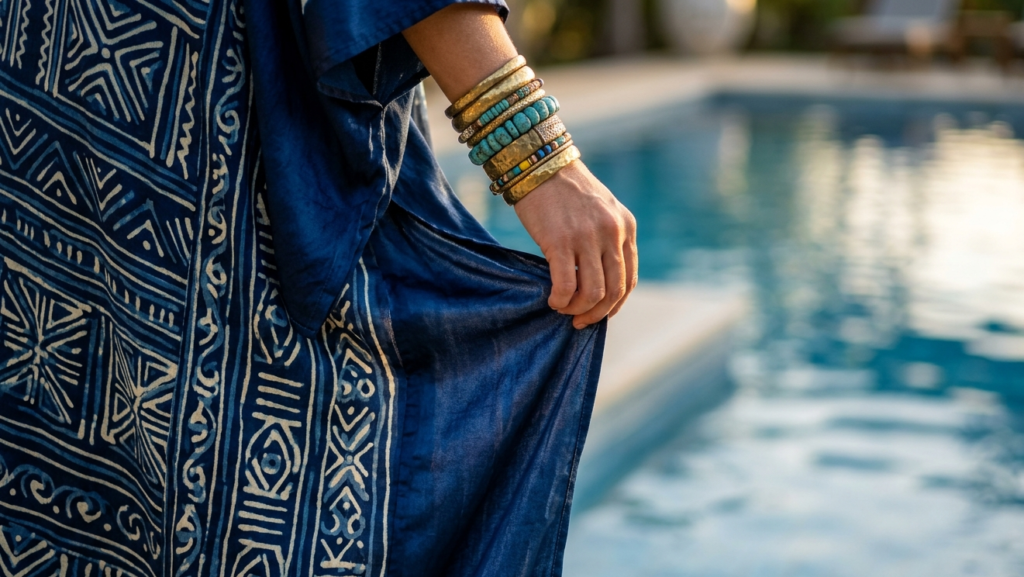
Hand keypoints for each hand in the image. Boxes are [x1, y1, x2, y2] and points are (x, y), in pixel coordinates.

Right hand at [514, 160, 637, 328]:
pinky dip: (560, 300)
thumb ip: (607, 239)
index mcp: (626, 227)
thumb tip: (599, 280)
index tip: (599, 313)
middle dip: (597, 313)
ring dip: (578, 309)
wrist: (539, 164)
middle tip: (579, 321)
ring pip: (593, 293)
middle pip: (614, 291)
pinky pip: (566, 285)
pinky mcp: (560, 241)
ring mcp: (588, 237)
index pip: (629, 280)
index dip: (615, 305)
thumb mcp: (600, 211)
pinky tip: (552, 300)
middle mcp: (612, 233)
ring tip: (563, 308)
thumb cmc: (564, 190)